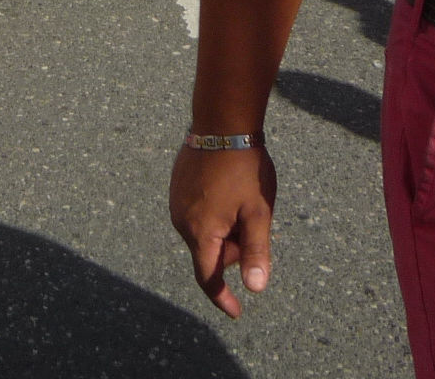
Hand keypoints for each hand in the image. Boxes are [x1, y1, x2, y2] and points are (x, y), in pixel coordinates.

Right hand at [170, 145, 276, 319]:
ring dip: (223, 229)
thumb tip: (255, 289)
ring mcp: (175, 203)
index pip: (208, 277)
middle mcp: (181, 221)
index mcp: (201, 232)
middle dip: (232, 247)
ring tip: (240, 199)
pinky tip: (227, 189)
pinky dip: (213, 213)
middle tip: (253, 219)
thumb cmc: (244, 168)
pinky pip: (195, 214)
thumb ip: (256, 252)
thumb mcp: (258, 212)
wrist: (221, 122)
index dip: (222, 298)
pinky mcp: (175, 188)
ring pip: (203, 233)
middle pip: (209, 253)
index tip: (236, 312)